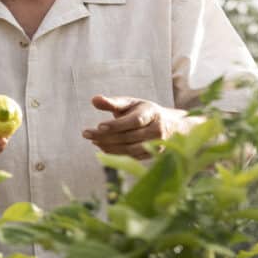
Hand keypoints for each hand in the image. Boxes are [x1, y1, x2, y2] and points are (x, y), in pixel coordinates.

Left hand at [81, 95, 199, 159]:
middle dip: (105, 136)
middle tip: (86, 134)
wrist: (170, 125)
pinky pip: (132, 157)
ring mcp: (156, 144)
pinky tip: (103, 148)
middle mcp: (157, 130)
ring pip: (130, 149)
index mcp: (152, 113)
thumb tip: (94, 100)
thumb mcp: (131, 103)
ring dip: (109, 146)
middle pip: (129, 136)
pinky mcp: (152, 155)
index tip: (99, 126)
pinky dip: (115, 153)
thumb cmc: (143, 111)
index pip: (134, 121)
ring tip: (93, 141)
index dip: (117, 125)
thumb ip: (112, 103)